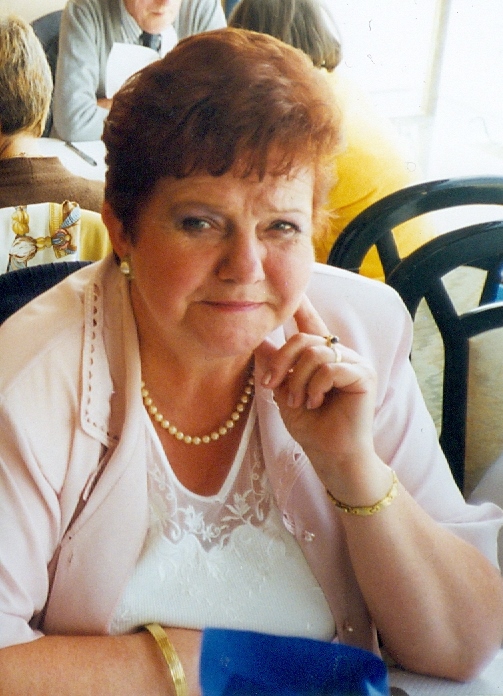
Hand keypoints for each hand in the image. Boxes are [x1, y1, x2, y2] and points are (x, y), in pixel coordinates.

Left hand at [254, 295, 378, 484]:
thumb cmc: (310, 427)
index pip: (310, 323)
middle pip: (304, 337)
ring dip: (298, 380)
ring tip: (297, 402)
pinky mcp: (363, 375)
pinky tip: (314, 402)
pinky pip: (330, 367)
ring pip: (315, 352)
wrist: (330, 455)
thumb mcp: (283, 392)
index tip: (294, 288)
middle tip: (273, 387)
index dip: (302, 305)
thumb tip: (258, 340)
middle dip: (282, 361)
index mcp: (321, 356)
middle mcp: (339, 354)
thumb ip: (275, 366)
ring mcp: (354, 363)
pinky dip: (315, 386)